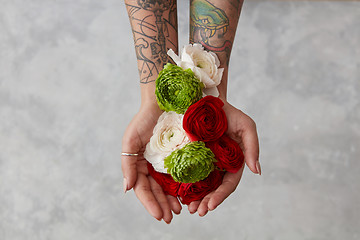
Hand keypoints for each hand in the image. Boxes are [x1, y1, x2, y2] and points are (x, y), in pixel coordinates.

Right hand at [121, 102, 181, 223]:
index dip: (150, 203)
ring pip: (171, 186)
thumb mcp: (131, 140)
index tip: (159, 216)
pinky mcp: (184, 155)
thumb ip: (128, 164)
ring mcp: (169, 161)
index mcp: (141, 164)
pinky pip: (185, 174)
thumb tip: (127, 188)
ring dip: (174, 200)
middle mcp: (154, 165)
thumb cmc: (145, 118)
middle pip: (157, 191)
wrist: (165, 99)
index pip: (143, 189)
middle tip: (171, 217)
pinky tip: (191, 195)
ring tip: (181, 210)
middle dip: (163, 205)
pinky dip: (187, 186)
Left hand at [187, 100, 259, 215]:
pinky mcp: (190, 156)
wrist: (207, 100)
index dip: (220, 196)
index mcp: (233, 162)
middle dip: (206, 202)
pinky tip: (177, 194)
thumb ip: (253, 147)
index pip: (228, 184)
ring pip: (200, 185)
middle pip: (213, 189)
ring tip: (187, 208)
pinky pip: (187, 173)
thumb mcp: (246, 126)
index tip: (210, 205)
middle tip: (196, 212)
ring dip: (195, 199)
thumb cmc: (229, 112)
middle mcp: (218, 165)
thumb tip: (257, 171)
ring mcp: (204, 161)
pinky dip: (184, 185)